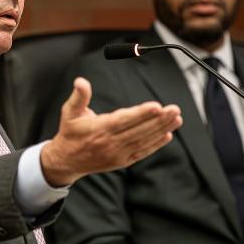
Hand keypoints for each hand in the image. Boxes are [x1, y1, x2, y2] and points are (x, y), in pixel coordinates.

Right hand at [39, 77, 181, 186]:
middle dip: (158, 120)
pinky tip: (168, 134)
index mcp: (99, 129)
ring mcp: (117, 154)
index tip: (156, 106)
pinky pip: (142, 152)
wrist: (66, 161)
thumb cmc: (70, 132)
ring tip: (176, 118)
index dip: (141, 114)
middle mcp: (110, 143)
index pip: (124, 120)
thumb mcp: (69, 112)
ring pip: (143, 141)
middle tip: (174, 109)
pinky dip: (155, 144)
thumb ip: (79, 96)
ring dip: (161, 130)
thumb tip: (81, 81)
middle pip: (138, 131)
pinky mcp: (122, 161)